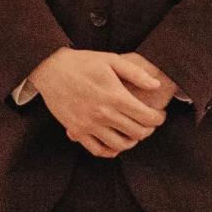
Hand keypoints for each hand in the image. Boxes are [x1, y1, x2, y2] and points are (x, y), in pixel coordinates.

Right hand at [27, 47, 169, 157]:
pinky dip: (110, 151)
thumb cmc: (82, 62)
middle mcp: (104, 114)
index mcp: (115, 96)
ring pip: (120, 145)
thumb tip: (156, 85)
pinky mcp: (77, 131)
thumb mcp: (111, 60)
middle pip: (137, 133)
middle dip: (149, 129)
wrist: (51, 69)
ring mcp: (89, 125)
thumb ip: (136, 73)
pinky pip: (98, 150)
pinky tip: (115, 144)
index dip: (159, 119)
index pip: (147, 117)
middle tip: (150, 123)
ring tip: (135, 133)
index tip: (160, 115)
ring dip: (132, 142)